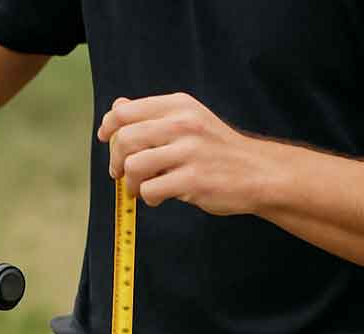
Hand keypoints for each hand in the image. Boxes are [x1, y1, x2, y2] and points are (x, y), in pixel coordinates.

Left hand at [97, 93, 274, 214]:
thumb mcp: (190, 120)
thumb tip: (117, 108)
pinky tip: (159, 197)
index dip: (109, 127)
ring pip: (134, 166)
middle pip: (125, 139)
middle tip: (121, 174)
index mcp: (178, 106)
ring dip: (131, 182)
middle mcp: (183, 124)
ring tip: (142, 188)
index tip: (106, 140)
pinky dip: (148, 197)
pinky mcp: (193, 180)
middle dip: (116, 161)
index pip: (125, 111)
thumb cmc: (217, 150)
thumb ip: (153, 116)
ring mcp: (189, 152)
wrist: (257, 172)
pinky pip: (150, 190)